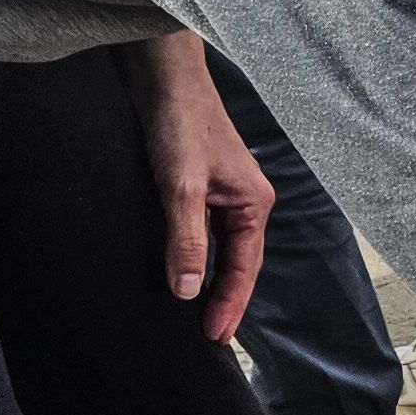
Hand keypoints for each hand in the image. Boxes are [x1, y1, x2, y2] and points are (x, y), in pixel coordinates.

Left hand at [119, 33, 272, 342]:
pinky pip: (204, 232)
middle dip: (224, 301)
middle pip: (238, 263)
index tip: (215, 341)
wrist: (162, 74)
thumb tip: (189, 292)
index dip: (230, 307)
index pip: (245, 269)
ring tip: (196, 316)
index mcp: (253, 203)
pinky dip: (196, 256)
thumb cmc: (179, 121)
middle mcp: (244, 200)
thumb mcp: (181, 187)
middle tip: (209, 340)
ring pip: (221, 249)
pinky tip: (181, 270)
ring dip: (210, 280)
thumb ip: (187, 240)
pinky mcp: (200, 184)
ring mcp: (223, 193)